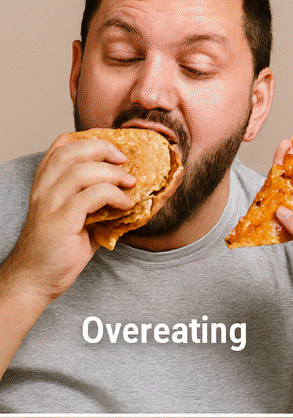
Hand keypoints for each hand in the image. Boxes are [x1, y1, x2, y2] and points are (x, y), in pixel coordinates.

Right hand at [0, 133, 135, 377]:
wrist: (36, 279)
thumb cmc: (57, 251)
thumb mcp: (77, 219)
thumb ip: (95, 203)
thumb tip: (128, 195)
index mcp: (46, 182)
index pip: (63, 144)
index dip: (91, 138)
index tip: (115, 148)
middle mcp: (44, 187)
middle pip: (72, 150)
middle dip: (104, 149)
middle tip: (126, 162)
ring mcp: (50, 203)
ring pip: (82, 170)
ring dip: (112, 174)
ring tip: (131, 184)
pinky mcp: (61, 220)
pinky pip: (91, 197)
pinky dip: (114, 196)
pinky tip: (125, 206)